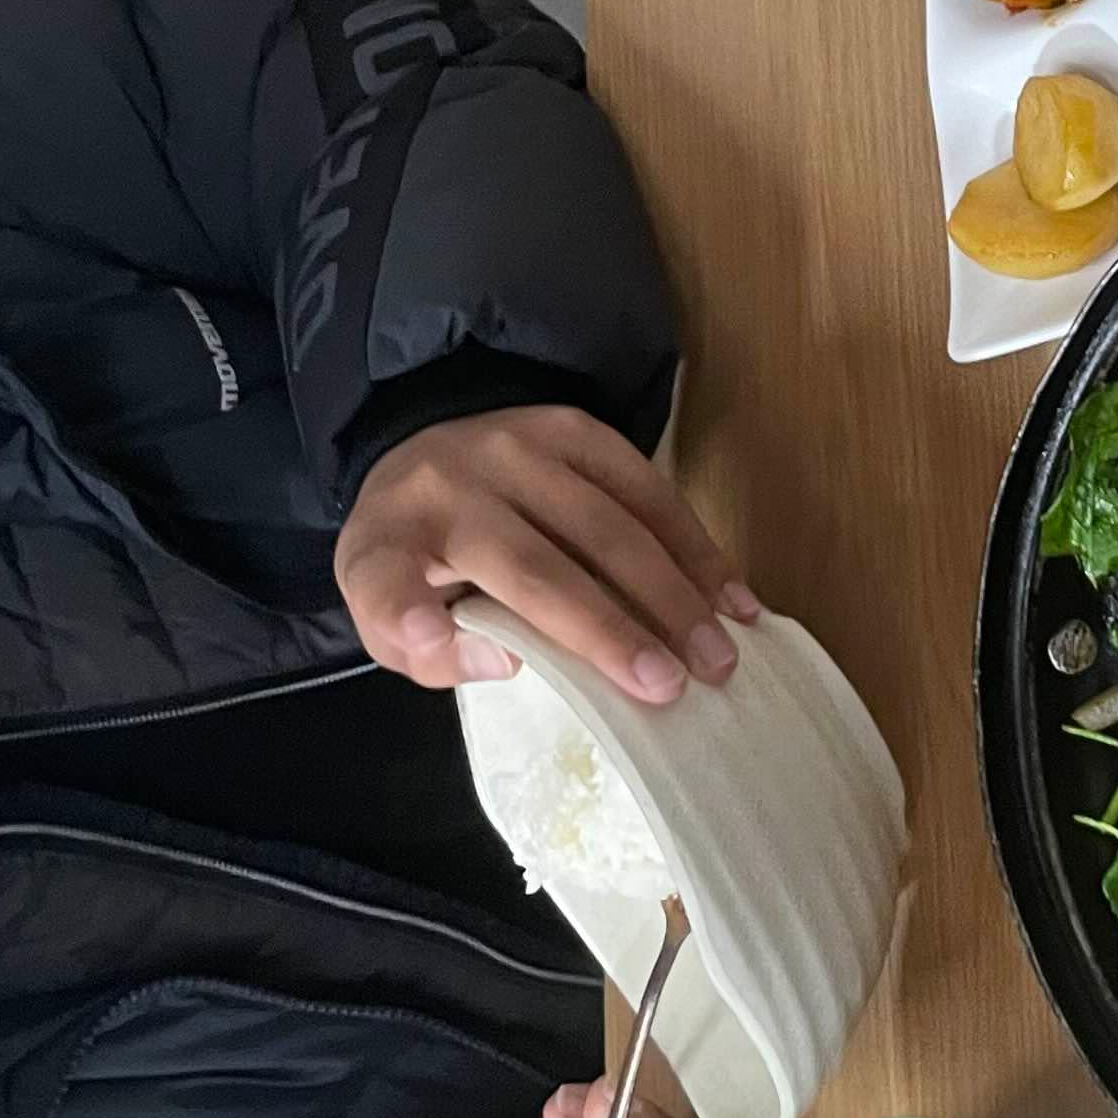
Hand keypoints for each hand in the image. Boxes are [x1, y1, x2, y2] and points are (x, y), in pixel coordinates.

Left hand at [337, 404, 758, 704]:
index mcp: (390, 540)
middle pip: (538, 566)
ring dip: (674, 592)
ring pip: (609, 524)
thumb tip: (505, 661)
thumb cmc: (420, 559)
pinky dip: (695, 546)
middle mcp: (453, 486)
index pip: (388, 582)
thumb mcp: (389, 616)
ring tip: (718, 652)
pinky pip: (645, 489)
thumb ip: (427, 654)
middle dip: (612, 629)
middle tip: (674, 686)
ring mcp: (520, 448)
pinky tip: (729, 595)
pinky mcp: (574, 431)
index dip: (412, 622)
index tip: (448, 651)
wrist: (425, 449)